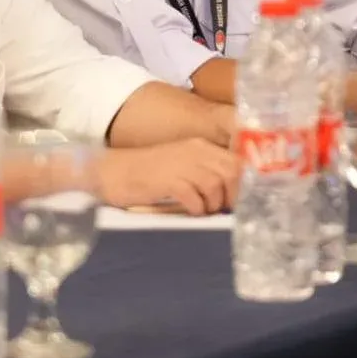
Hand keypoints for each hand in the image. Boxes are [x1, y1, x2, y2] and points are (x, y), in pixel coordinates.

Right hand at [100, 139, 239, 214]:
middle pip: (230, 172)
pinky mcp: (168, 180)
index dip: (242, 181)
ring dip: (213, 204)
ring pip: (214, 185)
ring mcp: (181, 165)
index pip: (235, 160)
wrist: (114, 172)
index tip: (238, 197)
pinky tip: (190, 211)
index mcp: (199, 146)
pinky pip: (194, 197)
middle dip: (232, 194)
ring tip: (203, 210)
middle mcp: (194, 151)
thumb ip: (204, 172)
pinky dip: (196, 208)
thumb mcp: (181, 164)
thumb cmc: (149, 173)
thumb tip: (230, 192)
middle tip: (223, 208)